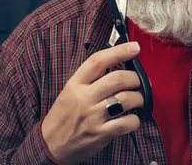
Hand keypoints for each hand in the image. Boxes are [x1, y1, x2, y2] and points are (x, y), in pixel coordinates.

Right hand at [41, 42, 143, 164]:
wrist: (51, 145)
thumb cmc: (64, 115)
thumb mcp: (71, 91)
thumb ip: (91, 78)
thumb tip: (119, 63)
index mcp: (76, 84)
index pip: (98, 61)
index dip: (119, 51)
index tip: (134, 47)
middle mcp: (84, 98)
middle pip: (118, 78)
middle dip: (136, 78)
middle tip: (140, 81)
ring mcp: (92, 117)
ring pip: (126, 99)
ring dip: (140, 98)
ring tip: (139, 99)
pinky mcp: (101, 134)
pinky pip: (127, 122)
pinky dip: (136, 119)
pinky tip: (133, 118)